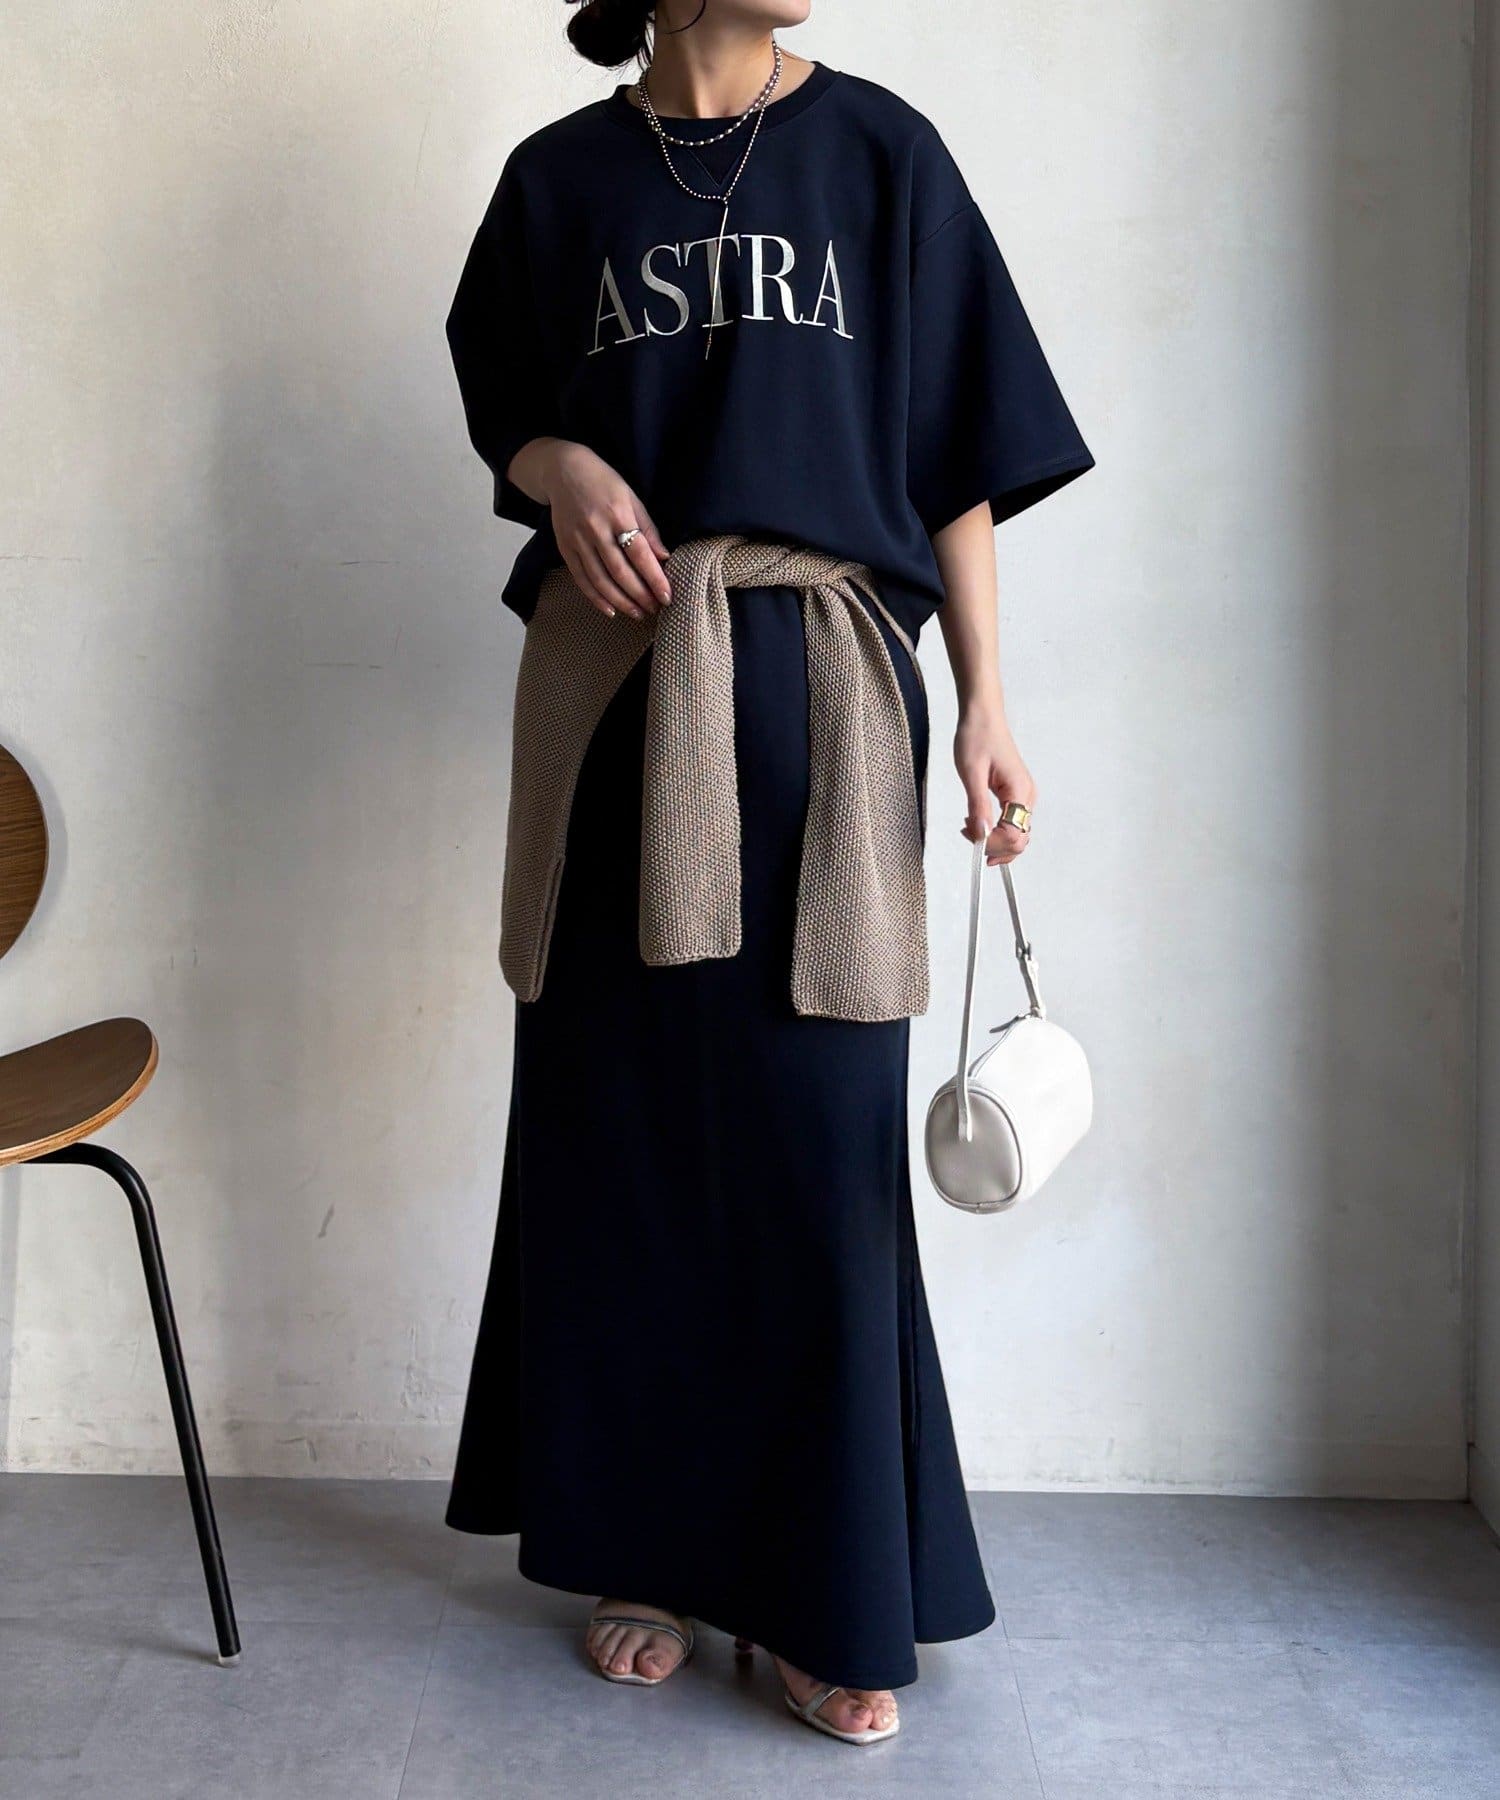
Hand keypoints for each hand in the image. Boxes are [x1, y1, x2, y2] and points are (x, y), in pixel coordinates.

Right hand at [522, 440, 671, 621]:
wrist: (563, 470)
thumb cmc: (603, 483)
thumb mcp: (631, 498)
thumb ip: (647, 529)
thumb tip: (664, 558)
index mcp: (617, 514)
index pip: (639, 553)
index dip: (654, 578)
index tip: (667, 596)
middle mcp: (595, 529)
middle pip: (620, 571)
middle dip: (640, 595)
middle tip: (655, 609)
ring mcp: (577, 540)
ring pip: (600, 580)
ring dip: (621, 601)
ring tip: (637, 613)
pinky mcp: (564, 547)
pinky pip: (581, 579)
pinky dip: (595, 598)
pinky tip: (610, 610)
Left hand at [955, 707, 1034, 865]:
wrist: (982, 716)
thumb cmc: (977, 737)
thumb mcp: (972, 773)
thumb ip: (978, 806)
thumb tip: (981, 835)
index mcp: (1020, 790)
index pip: (1014, 834)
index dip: (993, 843)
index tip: (969, 835)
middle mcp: (1027, 796)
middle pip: (1020, 839)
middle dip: (995, 846)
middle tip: (967, 835)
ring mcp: (1023, 796)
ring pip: (1016, 833)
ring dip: (994, 840)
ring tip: (968, 829)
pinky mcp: (1014, 794)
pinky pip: (1010, 822)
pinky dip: (995, 830)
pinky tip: (976, 823)